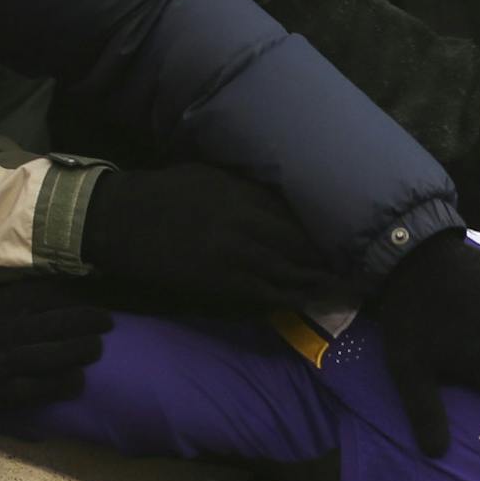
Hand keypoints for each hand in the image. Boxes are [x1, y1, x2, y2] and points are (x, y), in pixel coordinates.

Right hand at [81, 164, 336, 316]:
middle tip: (357, 273)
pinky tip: (304, 304)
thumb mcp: (211, 175)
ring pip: (288, 274)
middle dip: (328, 262)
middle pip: (301, 246)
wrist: (122, 219)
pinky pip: (263, 294)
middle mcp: (247, 224)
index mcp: (245, 194)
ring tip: (345, 293)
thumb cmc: (165, 191)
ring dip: (317, 286)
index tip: (348, 240)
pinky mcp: (219, 282)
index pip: (298, 215)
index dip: (324, 232)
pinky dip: (287, 300)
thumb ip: (247, 189)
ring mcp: (234, 256)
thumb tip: (279, 200)